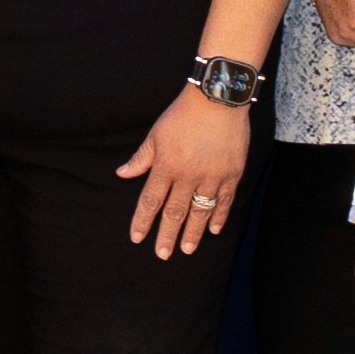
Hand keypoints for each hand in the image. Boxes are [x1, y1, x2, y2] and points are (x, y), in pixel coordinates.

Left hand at [112, 86, 247, 260]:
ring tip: (187, 249)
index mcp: (166, 166)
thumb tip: (122, 174)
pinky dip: (220, 216)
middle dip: (167, 235)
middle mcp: (188, 175)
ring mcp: (212, 176)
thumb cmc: (183, 114)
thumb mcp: (156, 134)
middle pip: (175, 212)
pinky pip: (225, 200)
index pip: (151, 201)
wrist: (217, 99)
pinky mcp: (232, 173)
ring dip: (193, 232)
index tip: (137, 237)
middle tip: (163, 254)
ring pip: (201, 211)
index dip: (143, 221)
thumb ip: (141, 158)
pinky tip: (214, 229)